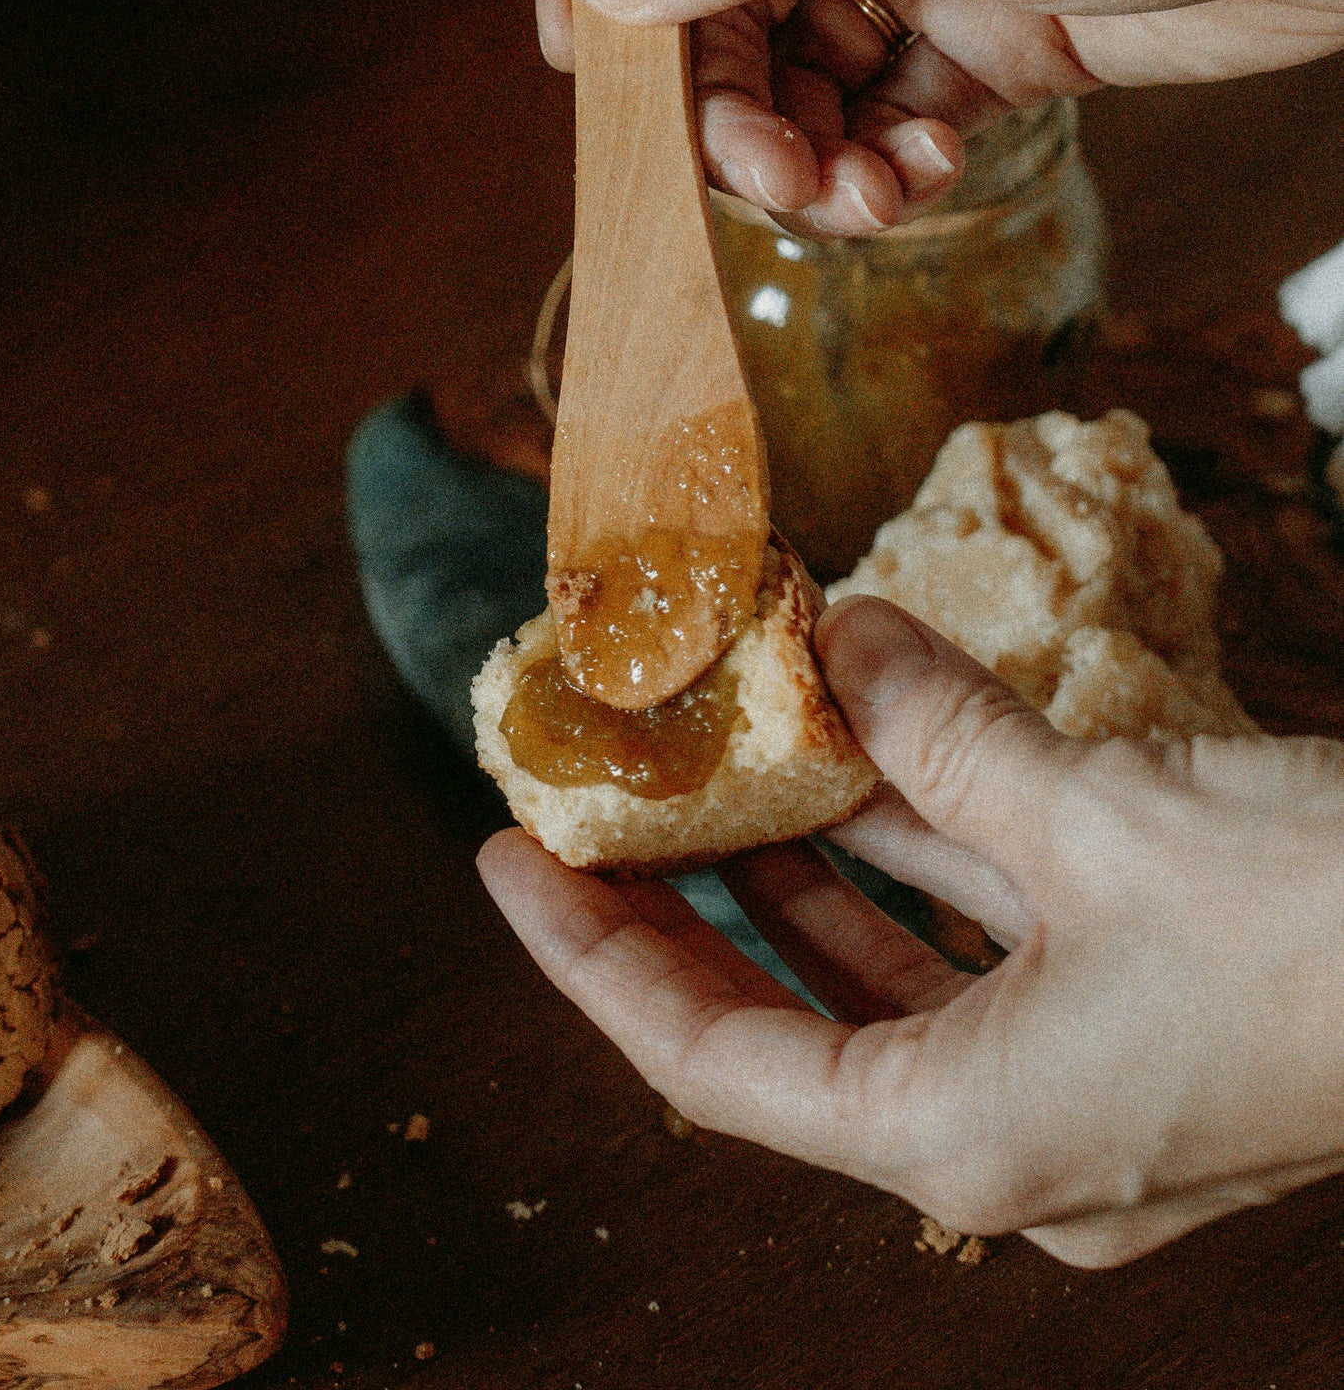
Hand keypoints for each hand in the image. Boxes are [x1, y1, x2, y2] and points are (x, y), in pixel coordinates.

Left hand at [478, 598, 1343, 1265]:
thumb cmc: (1326, 933)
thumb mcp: (1101, 816)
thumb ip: (944, 732)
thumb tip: (834, 642)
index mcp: (967, 1133)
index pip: (713, 1062)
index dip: (594, 960)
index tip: (513, 862)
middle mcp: (1010, 1133)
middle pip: (792, 1020)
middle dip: (690, 907)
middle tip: (594, 806)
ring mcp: (1082, 1084)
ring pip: (897, 969)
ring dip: (812, 864)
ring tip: (716, 755)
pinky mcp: (1141, 1018)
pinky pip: (991, 937)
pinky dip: (924, 851)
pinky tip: (870, 750)